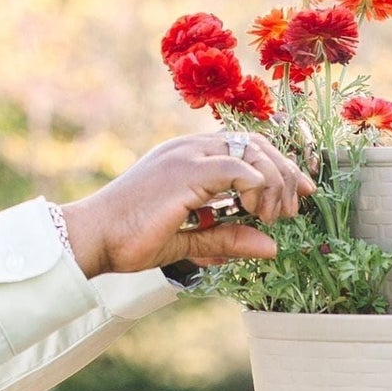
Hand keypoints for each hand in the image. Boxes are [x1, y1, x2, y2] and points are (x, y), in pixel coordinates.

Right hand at [59, 134, 312, 277]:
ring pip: (252, 152)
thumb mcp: (191, 241)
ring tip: (275, 214)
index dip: (278, 167)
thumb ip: (229, 240)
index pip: (246, 147)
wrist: (93, 238)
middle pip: (256, 143)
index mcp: (190, 157)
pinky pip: (237, 168)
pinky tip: (256, 212)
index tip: (298, 193)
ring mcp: (188, 155)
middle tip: (297, 204)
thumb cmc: (130, 240)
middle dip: (286, 172)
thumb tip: (271, 247)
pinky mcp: (186, 171)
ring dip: (274, 183)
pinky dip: (256, 188)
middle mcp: (191, 148)